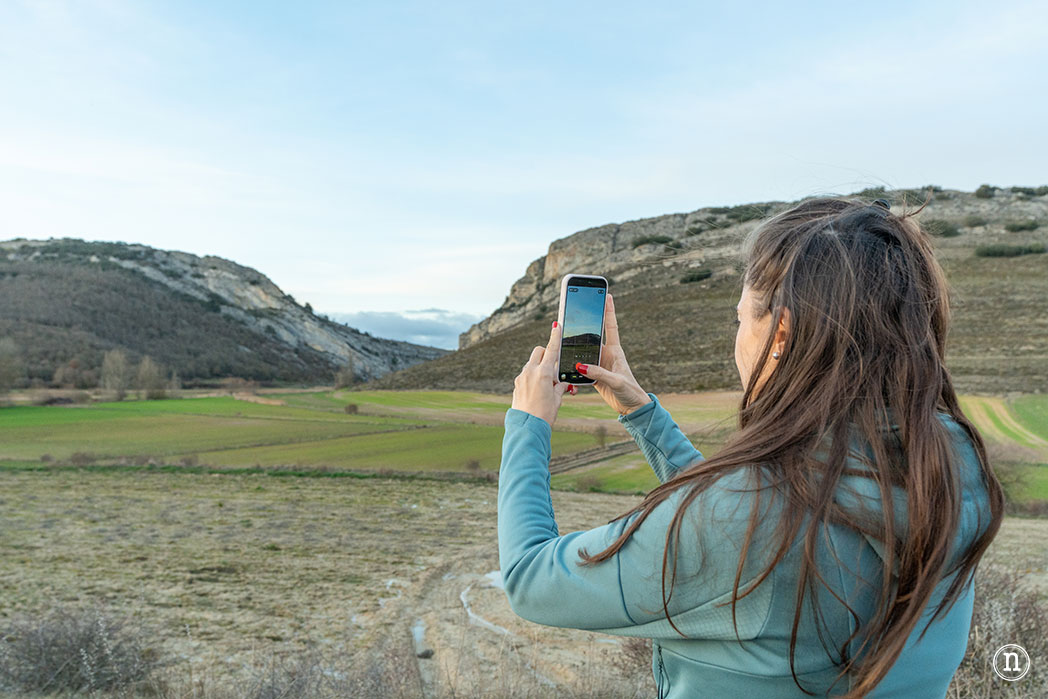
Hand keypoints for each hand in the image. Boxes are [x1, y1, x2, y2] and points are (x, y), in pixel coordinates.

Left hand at [511, 321, 575, 426]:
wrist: (527, 428)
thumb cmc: (545, 414)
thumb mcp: (557, 399)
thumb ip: (560, 386)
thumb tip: (563, 382)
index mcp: (543, 373)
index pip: (551, 349)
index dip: (555, 336)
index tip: (557, 325)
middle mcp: (530, 371)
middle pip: (539, 351)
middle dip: (547, 353)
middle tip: (555, 367)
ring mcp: (521, 377)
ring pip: (532, 363)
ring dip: (540, 366)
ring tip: (548, 384)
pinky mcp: (517, 385)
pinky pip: (526, 374)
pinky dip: (534, 376)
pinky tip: (539, 390)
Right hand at [575, 293, 650, 415]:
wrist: (632, 407)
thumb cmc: (630, 391)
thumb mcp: (616, 381)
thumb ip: (599, 373)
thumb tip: (580, 366)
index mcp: (615, 351)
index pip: (611, 326)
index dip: (609, 311)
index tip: (607, 295)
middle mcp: (606, 355)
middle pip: (592, 337)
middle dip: (582, 327)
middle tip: (572, 314)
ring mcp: (599, 365)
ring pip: (583, 353)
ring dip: (574, 349)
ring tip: (562, 340)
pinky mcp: (594, 376)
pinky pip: (580, 368)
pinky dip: (573, 368)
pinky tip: (564, 366)